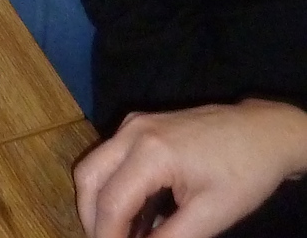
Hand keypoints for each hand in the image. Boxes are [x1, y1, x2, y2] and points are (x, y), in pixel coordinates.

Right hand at [75, 100, 306, 237]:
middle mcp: (132, 131)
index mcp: (150, 152)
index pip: (111, 203)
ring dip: (101, 203)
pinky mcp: (140, 125)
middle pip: (88, 177)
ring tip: (125, 235)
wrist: (263, 132)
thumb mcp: (210, 216)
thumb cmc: (243, 174)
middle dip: (92, 220)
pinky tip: (136, 214)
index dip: (108, 237)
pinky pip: (111, 157)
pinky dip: (113, 188)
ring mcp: (134, 124)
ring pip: (95, 165)